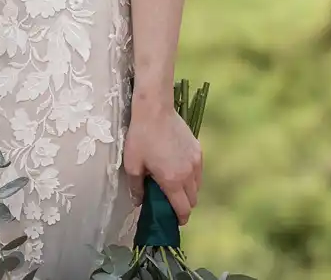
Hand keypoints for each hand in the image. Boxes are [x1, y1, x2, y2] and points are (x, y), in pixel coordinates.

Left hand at [122, 94, 202, 223]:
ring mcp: (196, 161)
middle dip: (183, 205)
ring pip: (197, 186)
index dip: (180, 219)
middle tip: (170, 202)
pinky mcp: (198, 149)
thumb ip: (136, 187)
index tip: (174, 221)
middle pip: (193, 200)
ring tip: (173, 184)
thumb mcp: (132, 164)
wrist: (155, 109)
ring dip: (188, 190)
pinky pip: (198, 171)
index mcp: (173, 181)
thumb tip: (139, 202)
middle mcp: (189, 174)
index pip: (183, 209)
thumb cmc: (140, 136)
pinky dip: (192, 176)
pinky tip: (178, 168)